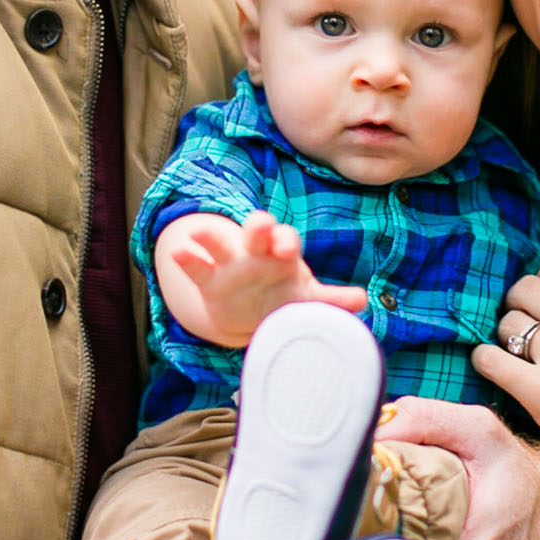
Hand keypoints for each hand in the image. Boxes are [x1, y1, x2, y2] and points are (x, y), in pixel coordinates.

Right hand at [154, 211, 367, 348]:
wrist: (250, 312)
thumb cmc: (284, 296)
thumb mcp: (306, 298)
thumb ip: (331, 299)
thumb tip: (361, 299)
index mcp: (282, 254)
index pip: (284, 239)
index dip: (285, 241)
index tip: (286, 249)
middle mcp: (256, 253)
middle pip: (256, 231)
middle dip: (258, 227)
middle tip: (259, 227)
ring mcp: (230, 264)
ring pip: (220, 244)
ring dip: (211, 237)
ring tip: (198, 232)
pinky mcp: (209, 280)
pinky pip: (197, 268)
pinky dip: (187, 259)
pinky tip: (177, 253)